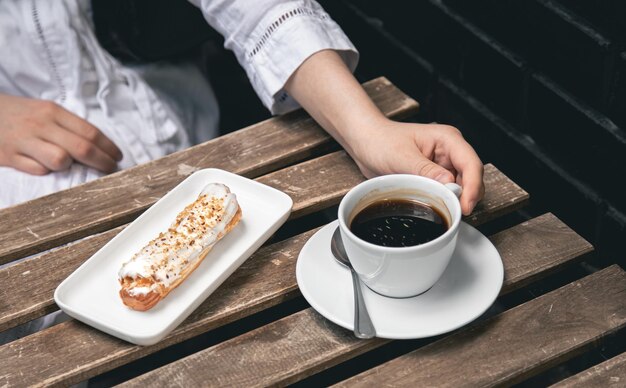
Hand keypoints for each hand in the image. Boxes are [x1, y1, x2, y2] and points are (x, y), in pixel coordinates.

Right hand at [0, 94, 122, 174]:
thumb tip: (98, 145)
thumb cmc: (19, 114)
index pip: (90, 132)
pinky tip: (46, 168)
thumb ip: (68, 126)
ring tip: (70, 166)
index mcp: (53, 112)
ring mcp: (24, 141)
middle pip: (82, 148)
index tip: (118, 157)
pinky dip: (45, 172)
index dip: (108, 147)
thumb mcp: (44, 111)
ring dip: (69, 167)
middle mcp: (41, 125)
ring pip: (60, 160)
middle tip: (110, 169)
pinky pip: (37, 170)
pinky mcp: (8, 156)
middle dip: (102, 162)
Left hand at [349, 119, 483, 215]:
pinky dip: (445, 200)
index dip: (473, 187)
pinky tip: (436, 206)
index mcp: (447, 139)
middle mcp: (450, 151)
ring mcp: (444, 164)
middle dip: (466, 196)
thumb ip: (425, 171)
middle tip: (454, 212)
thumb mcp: (401, 157)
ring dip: (455, 199)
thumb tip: (449, 185)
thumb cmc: (381, 141)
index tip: (465, 206)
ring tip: (444, 209)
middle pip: (471, 177)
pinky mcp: (435, 176)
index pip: (471, 163)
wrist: (366, 142)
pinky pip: (447, 191)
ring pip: (462, 187)